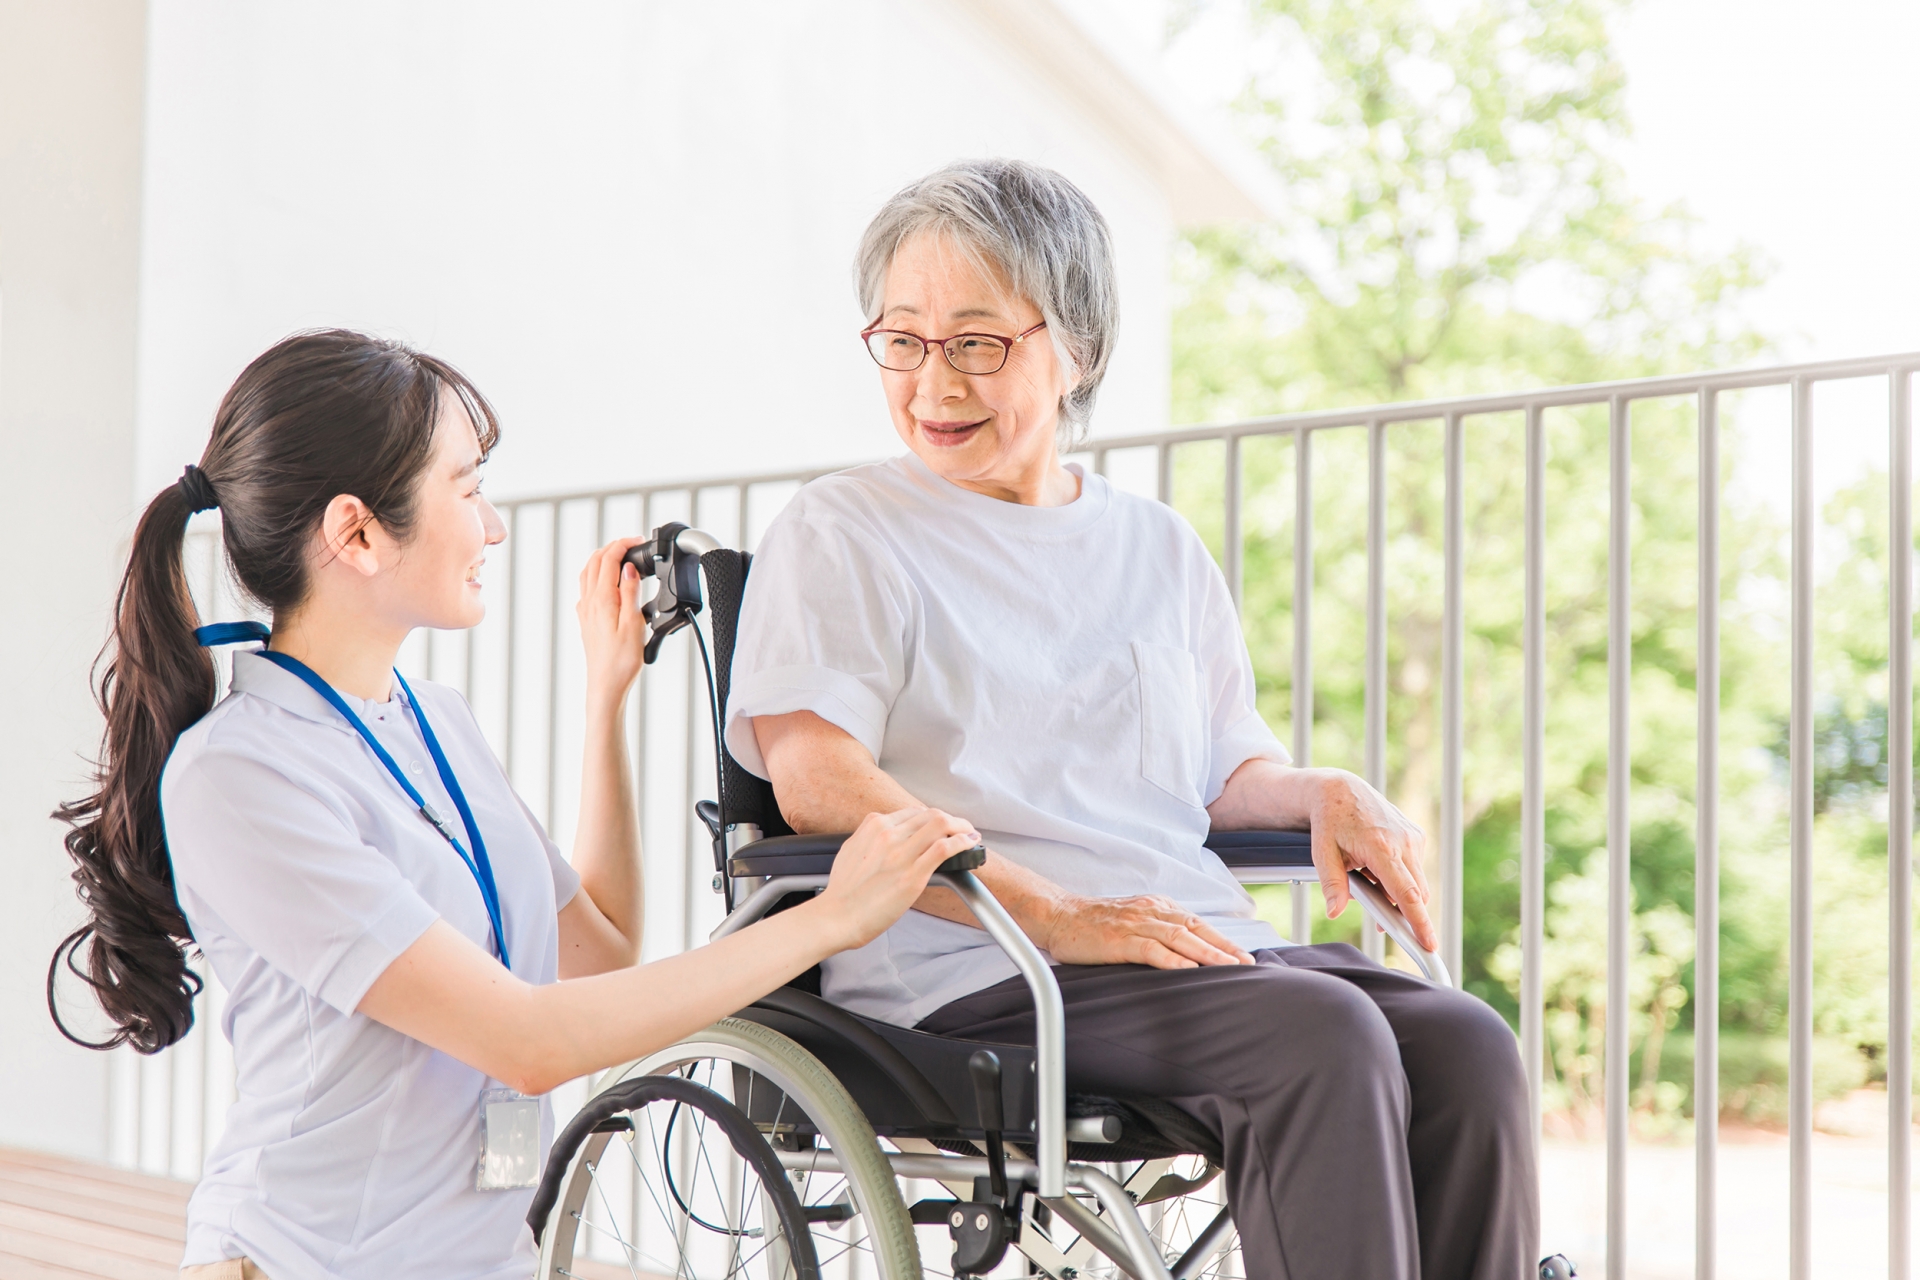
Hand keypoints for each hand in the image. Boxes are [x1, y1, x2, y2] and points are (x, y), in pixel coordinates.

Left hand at [576, 536, 649, 704]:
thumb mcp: (634, 624)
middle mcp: (590, 602)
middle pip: (594, 562)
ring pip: (588, 574)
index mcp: (602, 599)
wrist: (606, 685)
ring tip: (619, 557)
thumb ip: (631, 593)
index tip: (637, 540)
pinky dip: (596, 576)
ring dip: (602, 560)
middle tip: (630, 544)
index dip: (622, 544)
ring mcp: (586, 611)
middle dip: (612, 547)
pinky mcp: (587, 621)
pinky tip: (607, 584)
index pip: (609, 560)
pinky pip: (587, 589)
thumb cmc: (621, 661)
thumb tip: (628, 568)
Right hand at [813, 808, 982, 950]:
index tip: (941, 826)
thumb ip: (871, 838)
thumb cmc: (843, 892)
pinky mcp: (913, 875)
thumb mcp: (851, 850)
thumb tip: (887, 836)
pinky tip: (968, 846)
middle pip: (931, 815)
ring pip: (941, 825)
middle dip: (952, 820)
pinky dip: (962, 842)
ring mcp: (902, 854)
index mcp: (873, 827)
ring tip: (970, 836)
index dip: (932, 819)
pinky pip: (945, 848)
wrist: (836, 917)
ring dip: (962, 828)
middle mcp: (888, 834)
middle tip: (962, 829)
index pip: (913, 813)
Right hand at [1035, 893, 1253, 969]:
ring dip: (1207, 954)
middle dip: (1224, 948)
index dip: (1222, 940)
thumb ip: (1157, 931)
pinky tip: (1188, 970)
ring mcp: (1135, 923)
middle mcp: (1150, 911)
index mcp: (1156, 906)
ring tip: (1229, 968)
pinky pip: (1151, 949)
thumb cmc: (1093, 923)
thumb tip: (1184, 953)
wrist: (1058, 915)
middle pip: (1195, 929)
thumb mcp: (1132, 919)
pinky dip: (1173, 960)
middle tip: (1247, 965)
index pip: (1197, 923)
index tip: (1243, 957)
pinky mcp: (1119, 938)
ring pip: (1179, 937)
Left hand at [1307, 771, 1437, 951]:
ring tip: (1368, 883)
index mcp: (1382, 847)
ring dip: (1399, 895)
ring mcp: (1413, 837)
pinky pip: (1415, 869)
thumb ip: (1332, 884)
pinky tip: (1377, 869)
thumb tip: (1334, 912)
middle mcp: (1404, 841)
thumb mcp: (1322, 852)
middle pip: (1416, 894)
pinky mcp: (1416, 835)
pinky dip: (1401, 878)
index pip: (1406, 894)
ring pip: (1417, 883)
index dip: (1419, 923)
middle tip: (1384, 926)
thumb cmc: (1329, 821)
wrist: (1340, 790)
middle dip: (1406, 915)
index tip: (1429, 944)